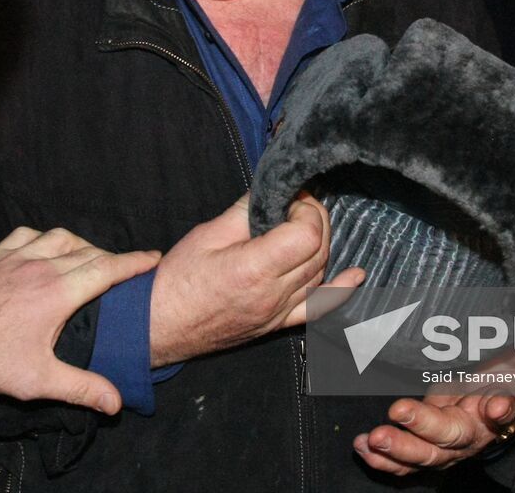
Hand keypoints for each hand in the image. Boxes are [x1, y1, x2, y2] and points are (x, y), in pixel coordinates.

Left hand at [0, 226, 159, 414]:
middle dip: (112, 258)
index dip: (135, 262)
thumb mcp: (38, 379)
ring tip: (87, 258)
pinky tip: (44, 248)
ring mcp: (17, 256)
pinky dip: (44, 238)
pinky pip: (28, 234)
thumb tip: (116, 402)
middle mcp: (43, 265)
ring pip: (61, 237)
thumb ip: (81, 387)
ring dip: (80, 245)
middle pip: (90, 252)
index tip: (154, 258)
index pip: (109, 268)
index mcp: (60, 292)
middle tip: (122, 271)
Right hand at [149, 193, 363, 366]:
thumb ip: (245, 211)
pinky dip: (340, 291)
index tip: (291, 198)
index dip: (306, 209)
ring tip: (304, 224)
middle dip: (316, 220)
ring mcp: (277, 313)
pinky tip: (355, 276)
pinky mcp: (277, 325)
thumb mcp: (207, 234)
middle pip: (318, 251)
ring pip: (320, 273)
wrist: (159, 326)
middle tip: (297, 204)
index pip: (306, 235)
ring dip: (321, 244)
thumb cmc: (177, 280)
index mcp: (253, 269)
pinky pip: (318, 310)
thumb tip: (271, 187)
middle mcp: (271, 295)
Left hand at [353, 311, 514, 474]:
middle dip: (424, 427)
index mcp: (496, 413)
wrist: (481, 408)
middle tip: (399, 410)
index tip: (497, 404)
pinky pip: (401, 462)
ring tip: (375, 436)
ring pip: (421, 455)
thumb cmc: (497, 380)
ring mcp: (442, 446)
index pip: (504, 411)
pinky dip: (381, 458)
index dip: (502, 409)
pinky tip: (362, 445)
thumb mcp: (514, 358)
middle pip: (450, 437)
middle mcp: (469, 435)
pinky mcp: (421, 449)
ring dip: (398, 448)